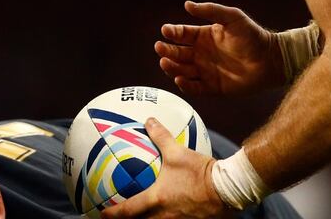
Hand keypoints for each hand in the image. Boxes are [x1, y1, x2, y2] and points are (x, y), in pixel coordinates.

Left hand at [102, 118, 228, 218]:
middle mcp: (164, 216)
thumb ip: (161, 136)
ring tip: (143, 218)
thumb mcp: (177, 152)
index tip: (101, 213)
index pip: (127, 211)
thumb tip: (149, 121)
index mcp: (156, 199)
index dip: (112, 213)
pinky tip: (171, 217)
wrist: (228, 188)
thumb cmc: (200, 171)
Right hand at [156, 1, 282, 95]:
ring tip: (166, 62)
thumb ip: (211, 10)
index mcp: (203, 37)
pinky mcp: (212, 88)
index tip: (166, 31)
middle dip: (167, 50)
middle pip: (177, 53)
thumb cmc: (253, 36)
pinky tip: (179, 79)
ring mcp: (205, 71)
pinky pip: (195, 88)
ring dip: (171, 67)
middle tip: (160, 48)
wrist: (271, 59)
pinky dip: (185, 85)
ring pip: (181, 70)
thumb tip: (187, 4)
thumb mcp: (233, 17)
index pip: (182, 34)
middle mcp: (201, 54)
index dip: (172, 32)